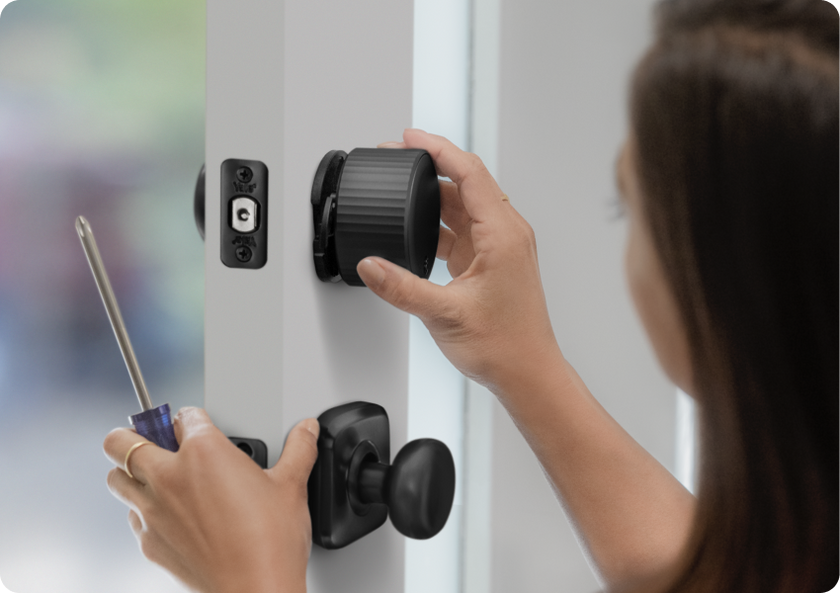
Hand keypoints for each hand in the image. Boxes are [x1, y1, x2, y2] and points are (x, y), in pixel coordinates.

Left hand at [103, 407, 318, 592]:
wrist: (255, 590)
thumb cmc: (270, 542)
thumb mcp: (292, 486)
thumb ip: (298, 450)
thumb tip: (306, 432)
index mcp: (204, 452)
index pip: (184, 416)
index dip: (192, 417)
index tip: (198, 424)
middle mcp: (170, 476)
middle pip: (121, 440)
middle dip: (133, 432)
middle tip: (154, 437)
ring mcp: (153, 511)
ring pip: (114, 478)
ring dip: (128, 470)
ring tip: (150, 470)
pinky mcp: (148, 542)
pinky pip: (130, 516)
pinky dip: (141, 509)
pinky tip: (164, 512)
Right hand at [361, 129, 561, 391]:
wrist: (527, 372)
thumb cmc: (505, 344)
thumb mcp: (444, 314)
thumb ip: (401, 287)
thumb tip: (370, 266)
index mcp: (503, 234)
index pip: (469, 172)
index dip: (438, 148)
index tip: (410, 137)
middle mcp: (505, 233)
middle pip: (464, 183)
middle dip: (429, 166)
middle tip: (397, 157)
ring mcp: (498, 247)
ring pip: (462, 205)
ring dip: (432, 196)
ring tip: (400, 190)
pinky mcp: (490, 261)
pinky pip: (461, 229)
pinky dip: (437, 224)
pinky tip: (416, 230)